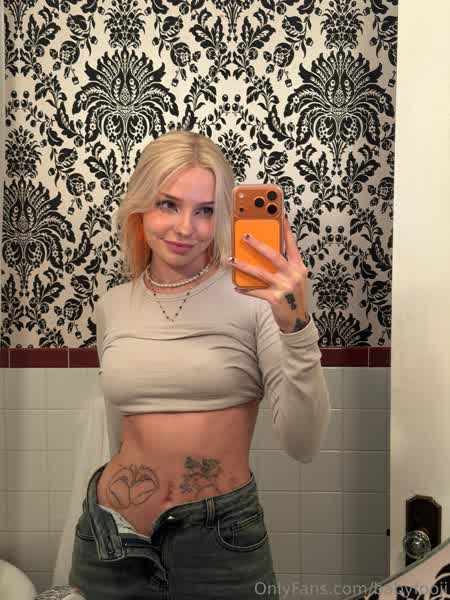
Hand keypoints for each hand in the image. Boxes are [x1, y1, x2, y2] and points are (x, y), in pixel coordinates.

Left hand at [228, 215, 309, 332]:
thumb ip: (284, 266)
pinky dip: (245, 289)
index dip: (285, 230)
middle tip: (246, 236)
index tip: (280, 216)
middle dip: (258, 244)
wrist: (297, 320)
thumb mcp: (293, 278)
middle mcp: (293, 274)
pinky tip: (236, 286)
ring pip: (260, 272)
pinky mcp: (276, 298)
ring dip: (244, 265)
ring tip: (232, 260)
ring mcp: (285, 286)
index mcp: (298, 267)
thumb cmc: (293, 297)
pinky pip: (256, 291)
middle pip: (273, 255)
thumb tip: (264, 253)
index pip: (291, 245)